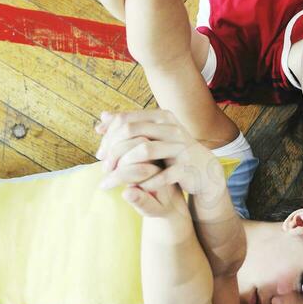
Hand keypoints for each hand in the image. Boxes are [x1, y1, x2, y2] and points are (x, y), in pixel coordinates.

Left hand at [94, 109, 225, 201]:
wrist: (202, 168)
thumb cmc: (171, 151)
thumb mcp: (152, 134)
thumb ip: (128, 124)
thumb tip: (103, 116)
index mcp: (160, 117)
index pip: (124, 120)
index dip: (108, 137)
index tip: (100, 154)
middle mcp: (171, 128)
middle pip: (130, 131)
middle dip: (112, 150)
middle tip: (104, 167)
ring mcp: (180, 147)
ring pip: (144, 150)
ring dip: (124, 165)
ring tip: (114, 178)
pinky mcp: (186, 167)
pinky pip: (161, 174)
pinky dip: (145, 182)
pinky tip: (135, 187)